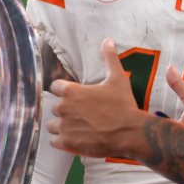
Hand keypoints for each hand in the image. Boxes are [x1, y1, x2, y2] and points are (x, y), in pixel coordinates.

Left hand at [48, 38, 147, 157]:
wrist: (131, 132)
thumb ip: (109, 58)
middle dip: (65, 110)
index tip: (75, 97)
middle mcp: (63, 108)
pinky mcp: (67, 143)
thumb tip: (107, 40)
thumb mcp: (118, 79)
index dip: (64, 92)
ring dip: (61, 126)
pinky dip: (62, 141)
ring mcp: (64, 126)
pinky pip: (55, 141)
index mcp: (70, 91)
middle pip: (54, 107)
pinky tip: (74, 139)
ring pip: (52, 125)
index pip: (55, 87)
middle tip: (81, 114)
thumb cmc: (123, 105)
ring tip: (77, 128)